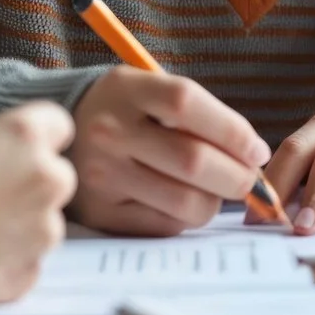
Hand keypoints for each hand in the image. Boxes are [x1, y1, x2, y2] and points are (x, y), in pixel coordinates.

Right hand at [0, 103, 77, 305]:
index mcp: (26, 136)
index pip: (58, 125)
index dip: (36, 136)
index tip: (17, 149)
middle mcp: (46, 180)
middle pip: (56, 177)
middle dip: (31, 182)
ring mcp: (42, 231)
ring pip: (44, 223)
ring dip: (20, 223)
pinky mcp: (27, 273)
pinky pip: (26, 261)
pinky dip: (7, 259)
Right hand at [67, 67, 272, 234]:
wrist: (58, 136)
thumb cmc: (124, 111)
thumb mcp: (148, 89)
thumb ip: (196, 113)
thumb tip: (253, 155)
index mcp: (126, 89)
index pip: (187, 103)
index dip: (233, 130)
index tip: (256, 150)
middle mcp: (111, 131)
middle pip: (193, 160)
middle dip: (238, 176)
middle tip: (250, 179)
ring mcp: (104, 175)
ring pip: (185, 202)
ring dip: (216, 201)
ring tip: (216, 191)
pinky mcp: (101, 213)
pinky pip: (165, 225)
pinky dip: (187, 217)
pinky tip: (183, 201)